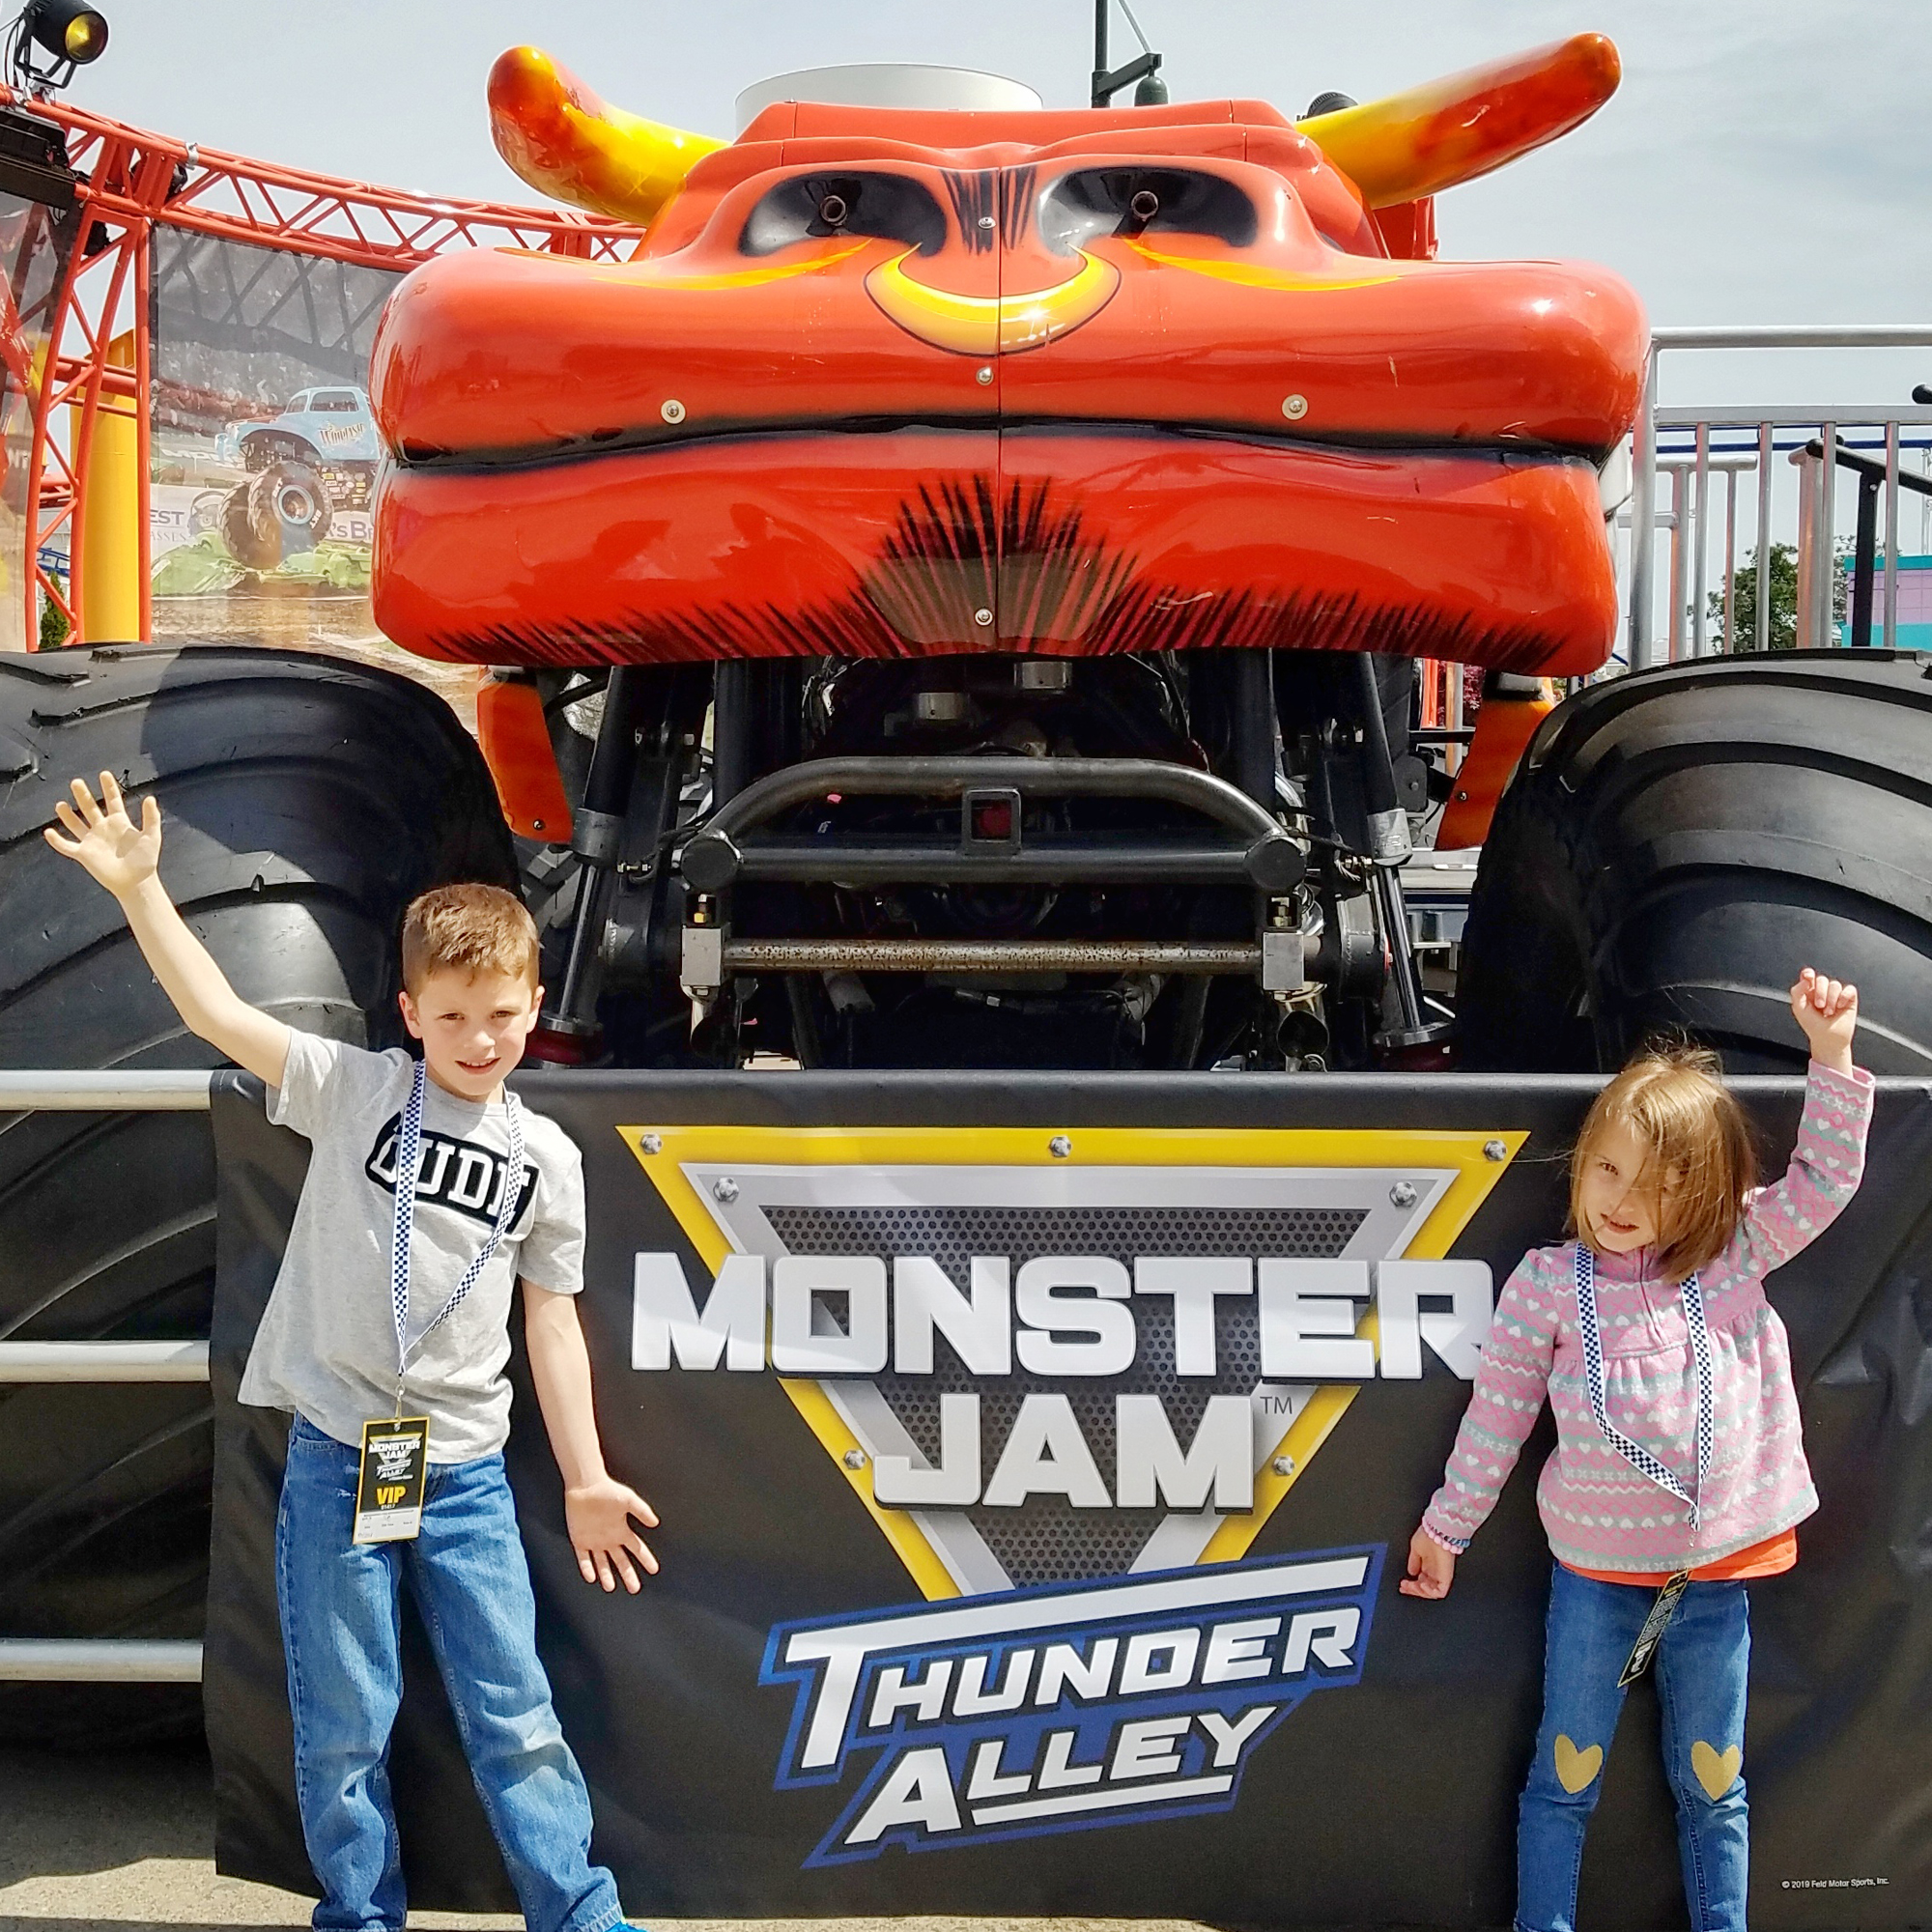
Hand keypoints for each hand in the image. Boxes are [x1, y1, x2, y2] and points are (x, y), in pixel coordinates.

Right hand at [44, 771, 160, 900]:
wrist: (137, 882)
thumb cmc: (146, 861)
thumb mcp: (152, 836)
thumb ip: (151, 817)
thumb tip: (150, 798)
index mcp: (120, 823)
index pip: (113, 801)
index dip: (109, 788)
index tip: (104, 773)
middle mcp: (103, 829)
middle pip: (90, 808)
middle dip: (83, 795)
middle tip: (76, 782)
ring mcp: (92, 840)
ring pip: (76, 824)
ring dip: (67, 815)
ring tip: (60, 804)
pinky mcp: (84, 854)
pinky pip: (66, 846)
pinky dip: (56, 841)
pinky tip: (48, 832)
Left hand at [564, 1475, 659, 1592]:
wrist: (584, 1486)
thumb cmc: (607, 1490)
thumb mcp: (628, 1500)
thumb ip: (642, 1511)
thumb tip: (655, 1522)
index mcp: (622, 1530)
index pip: (637, 1549)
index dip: (646, 1559)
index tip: (654, 1570)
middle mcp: (609, 1539)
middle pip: (621, 1561)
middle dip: (628, 1575)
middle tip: (635, 1589)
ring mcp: (594, 1541)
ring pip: (602, 1563)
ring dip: (606, 1575)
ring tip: (610, 1587)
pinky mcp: (579, 1540)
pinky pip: (583, 1558)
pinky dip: (587, 1568)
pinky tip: (591, 1577)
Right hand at [1398, 1526, 1455, 1598]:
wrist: (1438, 1531)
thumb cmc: (1428, 1536)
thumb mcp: (1415, 1549)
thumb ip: (1414, 1562)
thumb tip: (1411, 1572)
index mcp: (1428, 1565)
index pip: (1420, 1581)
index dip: (1411, 1586)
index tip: (1402, 1586)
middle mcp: (1434, 1571)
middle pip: (1424, 1589)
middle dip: (1412, 1590)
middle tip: (1404, 1587)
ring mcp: (1440, 1575)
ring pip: (1431, 1592)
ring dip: (1419, 1591)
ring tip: (1411, 1585)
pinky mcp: (1446, 1577)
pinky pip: (1440, 1592)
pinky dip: (1430, 1593)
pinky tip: (1421, 1585)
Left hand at [1790, 967, 1857, 1075]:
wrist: (1828, 1038)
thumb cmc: (1812, 1025)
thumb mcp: (1798, 1008)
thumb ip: (1797, 991)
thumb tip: (1808, 978)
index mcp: (1808, 991)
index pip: (1808, 975)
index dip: (1808, 973)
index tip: (1808, 978)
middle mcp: (1822, 991)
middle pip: (1822, 979)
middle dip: (1820, 992)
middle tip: (1819, 1006)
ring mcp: (1836, 994)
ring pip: (1835, 984)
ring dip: (1831, 999)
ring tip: (1829, 1012)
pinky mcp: (1849, 999)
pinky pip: (1849, 989)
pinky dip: (1844, 997)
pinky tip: (1840, 1007)